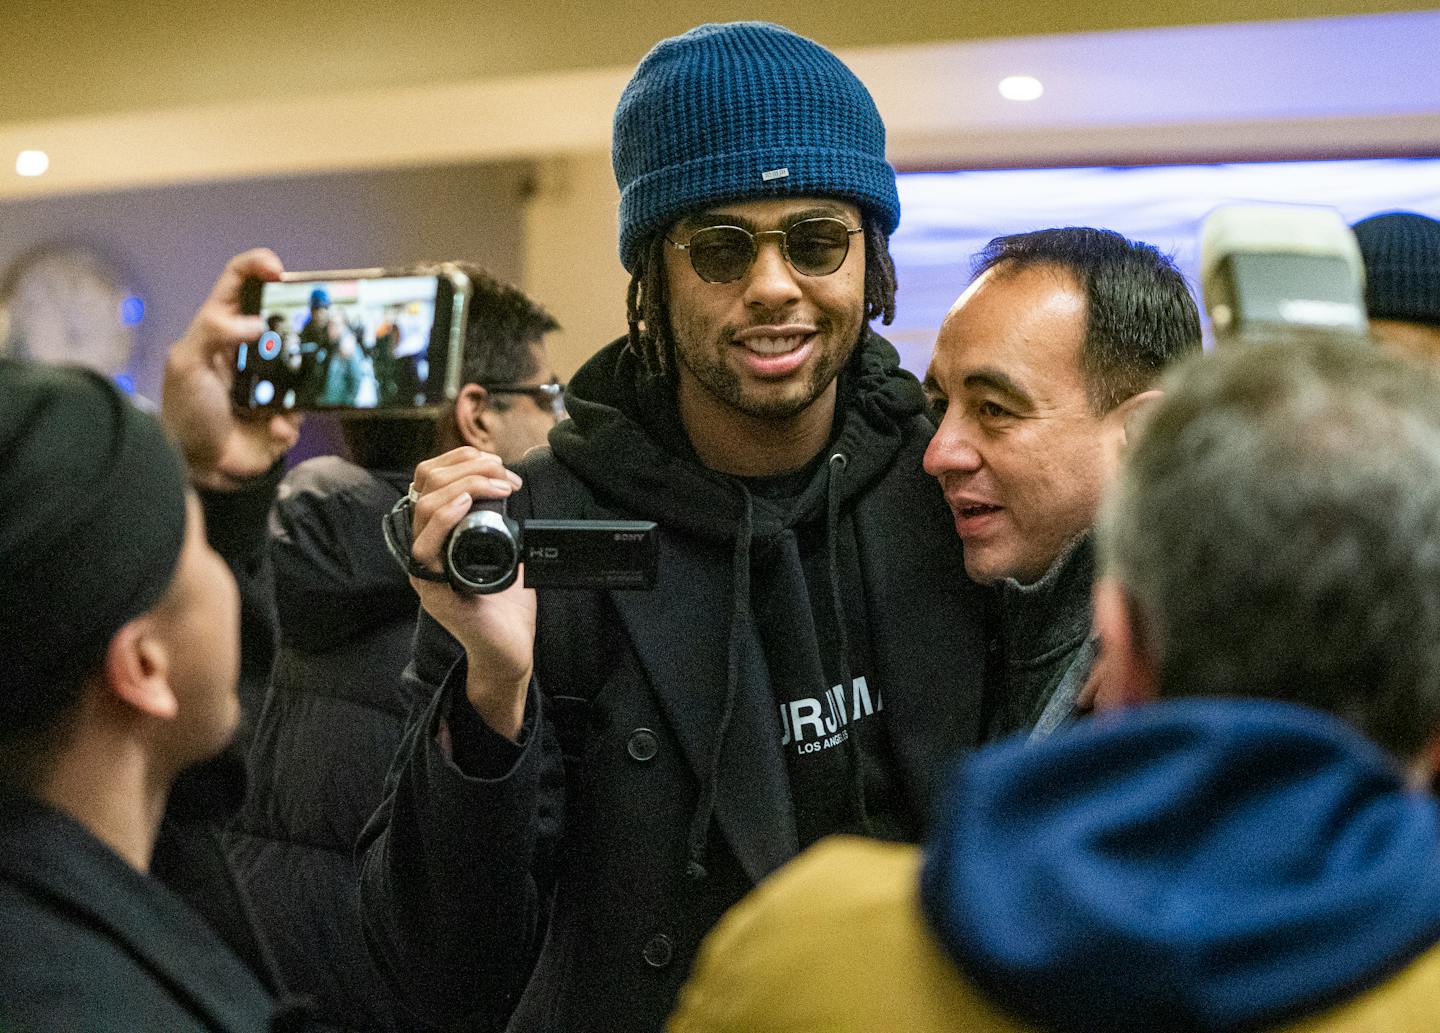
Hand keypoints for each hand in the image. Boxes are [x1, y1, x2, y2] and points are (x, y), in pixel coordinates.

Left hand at [161, 248, 301, 490]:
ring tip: (282, 396)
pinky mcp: (285, 411)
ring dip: (300, 377)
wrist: (198, 466)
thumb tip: (256, 324)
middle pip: (284, 318)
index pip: (240, 284)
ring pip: (304, 363)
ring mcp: (271, 381)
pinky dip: (288, 420)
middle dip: (299, 322)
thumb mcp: (186, 363)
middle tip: (308, 327)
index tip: (278, 269)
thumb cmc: (185, 410)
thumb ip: (214, 332)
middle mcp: (250, 350)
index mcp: (222, 330)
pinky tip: (272, 428)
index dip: (258, 266)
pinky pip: (303, 409)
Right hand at [410, 447, 533, 740]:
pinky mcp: (432, 590)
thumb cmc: (505, 606)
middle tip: (503, 474)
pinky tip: (465, 502)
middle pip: (424, 485)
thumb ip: (500, 521)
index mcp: (438, 533)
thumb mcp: (505, 550)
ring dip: (463, 485)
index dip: (461, 459)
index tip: (497, 462)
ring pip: (421, 507)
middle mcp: (425, 547)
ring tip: (495, 485)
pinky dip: (444, 518)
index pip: (430, 479)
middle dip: (467, 467)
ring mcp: (425, 568)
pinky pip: (424, 547)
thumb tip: (511, 486)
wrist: (509, 650)